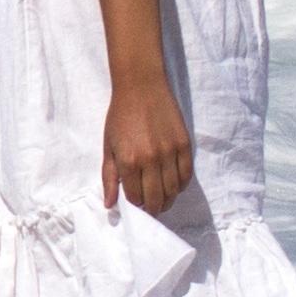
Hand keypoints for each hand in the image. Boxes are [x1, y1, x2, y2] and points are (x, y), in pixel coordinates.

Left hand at [102, 76, 193, 215]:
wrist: (141, 87)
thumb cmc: (120, 116)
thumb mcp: (109, 147)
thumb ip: (109, 177)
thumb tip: (110, 205)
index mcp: (128, 161)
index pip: (135, 197)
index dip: (135, 204)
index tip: (136, 203)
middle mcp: (150, 160)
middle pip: (156, 198)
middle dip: (153, 209)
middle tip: (151, 209)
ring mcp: (169, 152)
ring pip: (173, 190)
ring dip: (168, 200)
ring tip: (162, 200)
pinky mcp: (184, 144)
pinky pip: (186, 175)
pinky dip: (181, 185)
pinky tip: (174, 186)